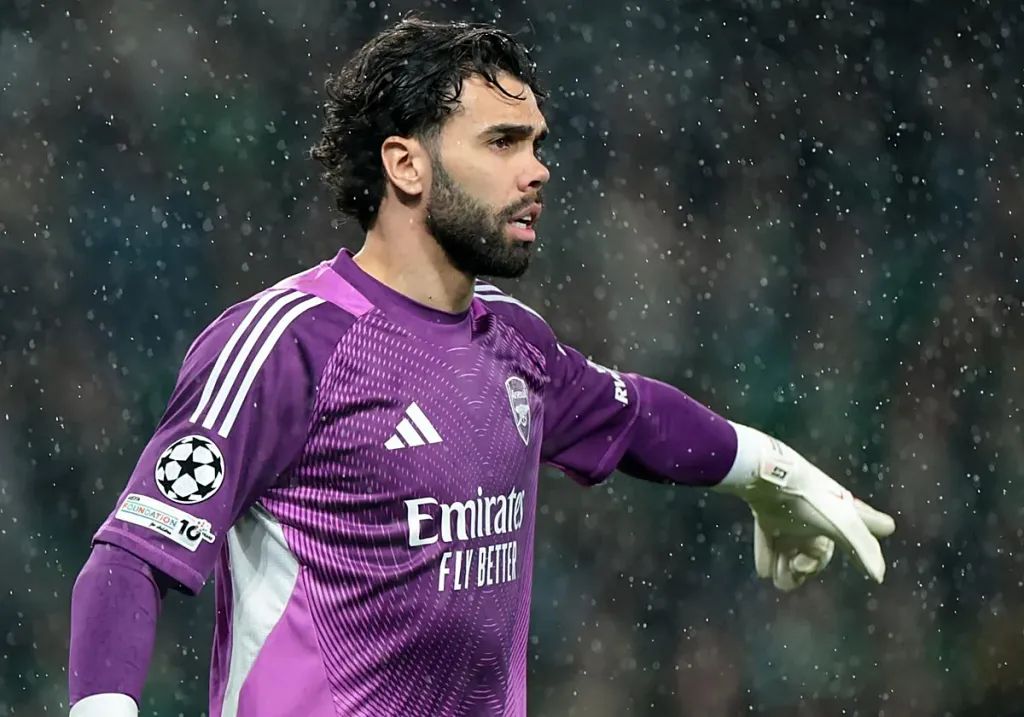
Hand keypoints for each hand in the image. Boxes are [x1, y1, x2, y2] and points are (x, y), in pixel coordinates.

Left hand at [718, 427, 895, 590]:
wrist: (767, 477)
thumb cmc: (809, 498)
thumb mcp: (840, 523)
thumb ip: (861, 548)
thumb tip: (879, 576)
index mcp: (840, 512)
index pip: (864, 522)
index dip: (876, 524)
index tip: (888, 526)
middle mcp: (818, 513)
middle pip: (819, 549)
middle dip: (809, 566)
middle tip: (799, 569)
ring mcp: (792, 513)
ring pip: (792, 548)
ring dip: (786, 567)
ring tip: (779, 577)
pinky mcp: (768, 513)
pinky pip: (768, 540)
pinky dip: (767, 557)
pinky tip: (764, 572)